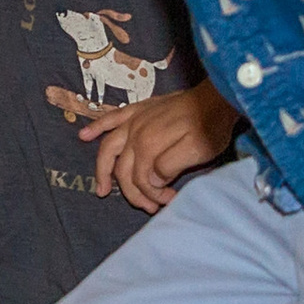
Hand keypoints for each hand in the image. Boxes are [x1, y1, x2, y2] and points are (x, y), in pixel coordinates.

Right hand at [77, 82, 242, 212]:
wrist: (219, 96)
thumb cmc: (211, 126)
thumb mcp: (198, 151)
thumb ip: (170, 167)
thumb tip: (152, 180)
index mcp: (148, 144)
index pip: (140, 178)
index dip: (151, 194)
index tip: (169, 201)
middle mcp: (135, 132)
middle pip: (122, 169)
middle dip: (131, 192)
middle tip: (147, 207)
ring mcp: (135, 120)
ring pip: (108, 148)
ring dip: (102, 169)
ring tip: (101, 188)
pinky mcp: (139, 109)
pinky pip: (111, 118)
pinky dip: (97, 127)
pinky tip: (84, 136)